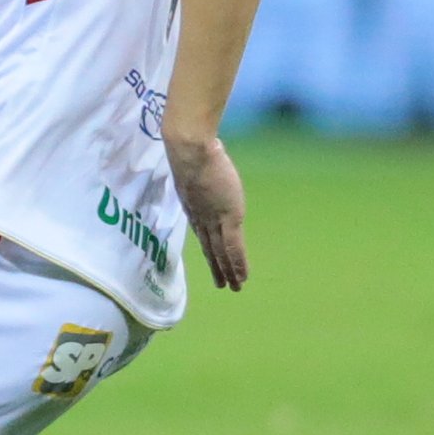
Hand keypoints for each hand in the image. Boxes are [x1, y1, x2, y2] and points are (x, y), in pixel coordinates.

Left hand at [166, 132, 248, 289]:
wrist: (190, 149)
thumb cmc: (191, 147)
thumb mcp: (196, 162)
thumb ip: (203, 167)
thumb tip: (208, 154)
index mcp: (192, 205)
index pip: (202, 232)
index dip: (208, 247)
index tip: (212, 259)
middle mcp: (200, 218)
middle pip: (210, 248)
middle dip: (216, 266)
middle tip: (222, 284)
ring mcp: (213, 220)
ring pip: (222, 253)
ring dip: (229, 272)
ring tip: (235, 287)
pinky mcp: (227, 219)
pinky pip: (234, 248)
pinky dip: (238, 265)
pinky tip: (243, 278)